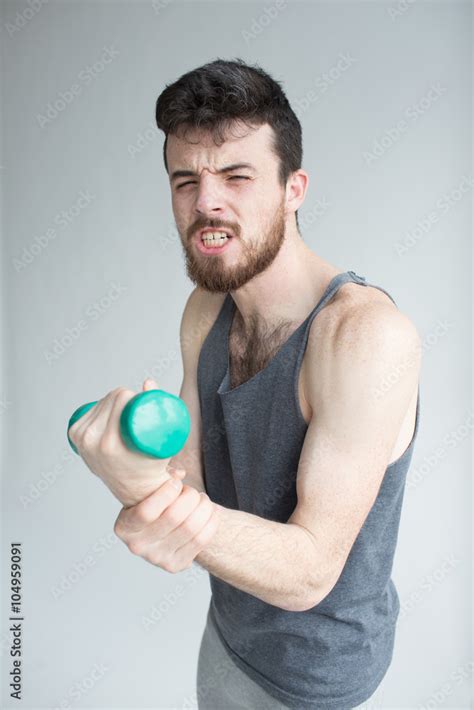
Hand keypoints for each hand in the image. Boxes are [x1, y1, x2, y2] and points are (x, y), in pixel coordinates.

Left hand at [68, 379, 173, 506]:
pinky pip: (88, 412)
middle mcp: (91, 440)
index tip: (142, 400)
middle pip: (108, 399)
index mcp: (109, 442)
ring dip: (112, 401)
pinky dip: (98, 407)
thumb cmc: (153, 466)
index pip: (119, 400)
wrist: (135, 490)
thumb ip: (159, 410)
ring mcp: (81, 440)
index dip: (132, 394)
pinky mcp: (75, 438)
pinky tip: (107, 410)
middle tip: (137, 405)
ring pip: (99, 404)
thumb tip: (148, 381)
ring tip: (126, 410)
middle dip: (124, 396)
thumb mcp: (161, 442)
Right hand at [113, 475, 219, 572]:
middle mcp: (137, 546)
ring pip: (190, 527)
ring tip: (202, 499)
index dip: (166, 493)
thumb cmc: (155, 503)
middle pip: (173, 517)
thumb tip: (179, 474)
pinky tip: (210, 511)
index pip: (146, 512)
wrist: (163, 531)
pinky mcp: (175, 565)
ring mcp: (157, 559)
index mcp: (124, 526)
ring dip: (203, 507)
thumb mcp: (149, 490)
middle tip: (192, 491)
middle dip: (190, 497)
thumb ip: (160, 477)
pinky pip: (201, 540)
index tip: (177, 482)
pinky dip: (211, 521)